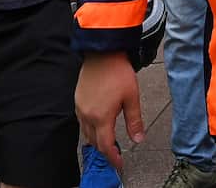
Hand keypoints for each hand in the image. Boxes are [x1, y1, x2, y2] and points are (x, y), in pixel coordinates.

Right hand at [75, 51, 143, 170]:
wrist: (102, 52)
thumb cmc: (118, 72)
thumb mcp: (132, 97)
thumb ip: (134, 121)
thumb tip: (138, 139)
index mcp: (101, 117)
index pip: (105, 146)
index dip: (112, 158)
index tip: (119, 163)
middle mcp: (87, 115)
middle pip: (94, 141)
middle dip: (105, 150)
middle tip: (115, 153)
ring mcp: (80, 107)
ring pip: (86, 132)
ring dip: (96, 139)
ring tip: (108, 141)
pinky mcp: (77, 99)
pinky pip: (81, 121)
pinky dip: (89, 128)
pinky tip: (98, 123)